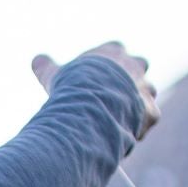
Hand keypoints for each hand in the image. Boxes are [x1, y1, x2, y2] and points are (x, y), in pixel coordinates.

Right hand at [32, 41, 158, 138]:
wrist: (92, 107)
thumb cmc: (72, 87)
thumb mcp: (54, 75)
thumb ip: (47, 67)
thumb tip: (35, 60)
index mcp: (113, 52)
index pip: (115, 50)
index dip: (106, 65)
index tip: (95, 77)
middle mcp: (135, 65)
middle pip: (139, 66)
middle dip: (129, 80)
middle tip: (111, 98)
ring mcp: (146, 87)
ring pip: (147, 93)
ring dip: (136, 104)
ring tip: (116, 120)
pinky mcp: (151, 111)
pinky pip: (149, 119)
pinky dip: (139, 127)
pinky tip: (123, 136)